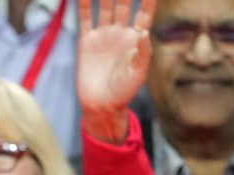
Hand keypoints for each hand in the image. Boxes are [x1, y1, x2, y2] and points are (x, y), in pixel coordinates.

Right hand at [77, 0, 155, 143]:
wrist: (100, 104)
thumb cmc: (123, 92)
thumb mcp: (138, 74)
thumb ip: (142, 54)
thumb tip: (145, 33)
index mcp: (136, 39)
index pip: (144, 13)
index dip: (148, 0)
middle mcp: (120, 32)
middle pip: (124, 3)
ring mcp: (103, 34)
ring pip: (106, 6)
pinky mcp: (87, 40)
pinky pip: (86, 17)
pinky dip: (85, 3)